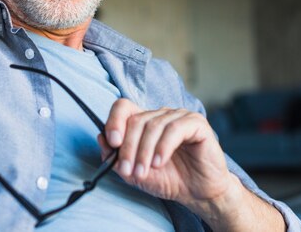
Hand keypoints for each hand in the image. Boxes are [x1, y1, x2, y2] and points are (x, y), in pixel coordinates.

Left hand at [99, 99, 233, 210]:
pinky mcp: (196, 123)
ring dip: (144, 151)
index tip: (112, 142)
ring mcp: (179, 116)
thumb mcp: (136, 173)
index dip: (114, 120)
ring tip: (143, 171)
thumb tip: (101, 138)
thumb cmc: (169, 180)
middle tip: (128, 170)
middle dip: (128, 147)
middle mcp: (161, 115)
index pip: (123, 107)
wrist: (199, 194)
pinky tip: (159, 162)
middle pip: (136, 119)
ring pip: (154, 125)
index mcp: (145, 122)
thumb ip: (117, 158)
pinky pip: (174, 129)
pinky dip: (163, 146)